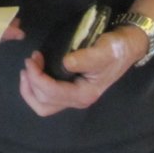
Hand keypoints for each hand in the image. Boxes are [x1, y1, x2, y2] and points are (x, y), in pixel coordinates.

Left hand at [18, 26, 143, 116]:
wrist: (126, 47)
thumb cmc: (115, 48)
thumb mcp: (103, 50)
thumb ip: (85, 58)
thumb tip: (66, 63)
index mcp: (85, 94)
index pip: (53, 93)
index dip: (37, 77)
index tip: (32, 58)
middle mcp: (78, 100)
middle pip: (44, 104)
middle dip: (31, 84)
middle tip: (29, 62)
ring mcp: (74, 97)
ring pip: (43, 105)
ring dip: (30, 90)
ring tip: (27, 70)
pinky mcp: (70, 91)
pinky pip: (48, 98)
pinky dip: (36, 88)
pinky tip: (35, 72)